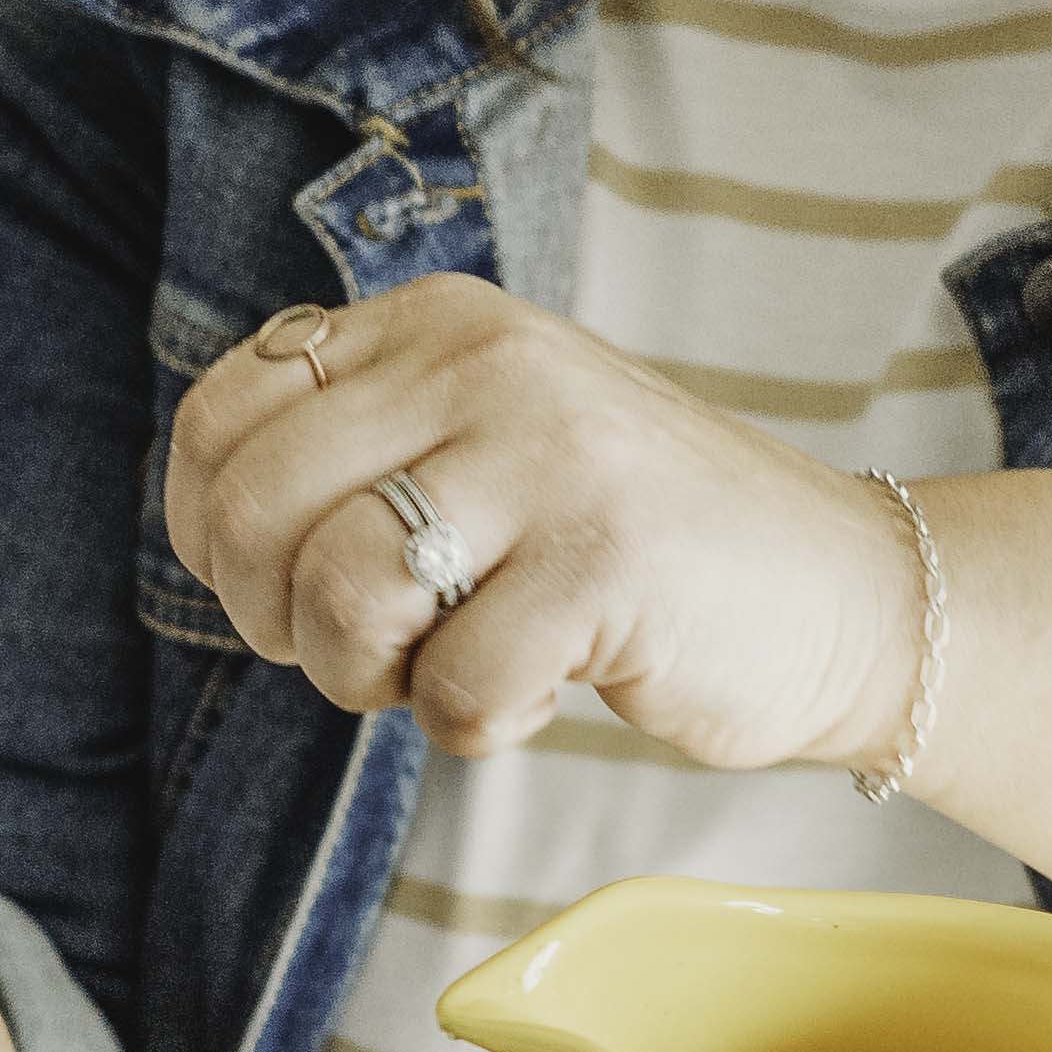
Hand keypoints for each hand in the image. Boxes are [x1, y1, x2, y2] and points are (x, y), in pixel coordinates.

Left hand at [161, 276, 927, 776]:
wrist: (842, 592)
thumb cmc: (627, 547)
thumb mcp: (480, 446)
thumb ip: (354, 450)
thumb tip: (209, 520)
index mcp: (434, 326)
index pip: (218, 419)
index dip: (213, 535)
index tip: (282, 589)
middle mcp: (485, 362)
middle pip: (253, 512)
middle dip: (282, 623)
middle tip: (375, 651)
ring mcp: (551, 453)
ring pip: (340, 594)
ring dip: (377, 679)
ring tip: (461, 664)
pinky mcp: (610, 558)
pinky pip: (455, 688)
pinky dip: (482, 726)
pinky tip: (549, 688)